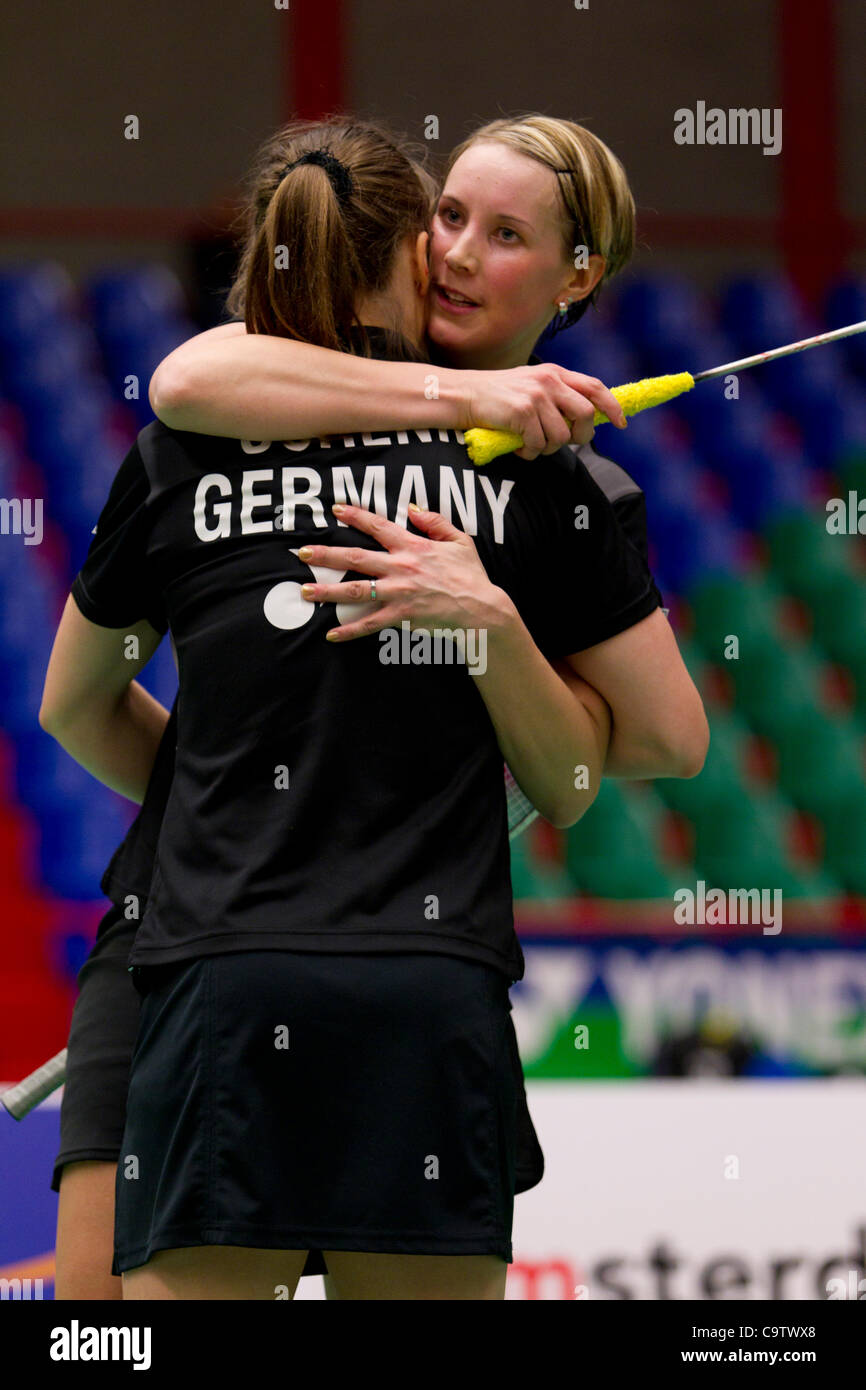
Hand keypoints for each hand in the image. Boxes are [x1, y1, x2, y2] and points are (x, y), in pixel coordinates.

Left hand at [298, 502, 512, 641]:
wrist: (480, 609)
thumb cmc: (471, 576)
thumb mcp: (459, 541)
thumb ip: (435, 522)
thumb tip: (412, 508)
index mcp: (413, 546)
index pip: (378, 527)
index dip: (356, 516)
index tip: (335, 509)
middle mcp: (400, 567)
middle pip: (355, 558)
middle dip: (326, 555)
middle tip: (302, 554)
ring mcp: (398, 593)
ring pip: (355, 590)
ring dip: (327, 591)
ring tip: (305, 591)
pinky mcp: (400, 616)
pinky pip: (370, 623)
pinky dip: (350, 631)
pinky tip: (331, 634)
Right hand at [462, 362, 625, 458]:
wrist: (463, 395)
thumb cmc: (497, 397)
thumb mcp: (532, 386)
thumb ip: (557, 396)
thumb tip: (582, 421)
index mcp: (555, 373)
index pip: (595, 387)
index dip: (612, 407)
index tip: (621, 423)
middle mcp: (550, 380)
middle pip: (585, 415)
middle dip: (579, 436)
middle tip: (563, 443)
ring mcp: (537, 395)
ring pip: (561, 437)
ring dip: (547, 448)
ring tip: (530, 444)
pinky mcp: (524, 412)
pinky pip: (538, 445)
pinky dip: (529, 453)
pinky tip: (517, 446)